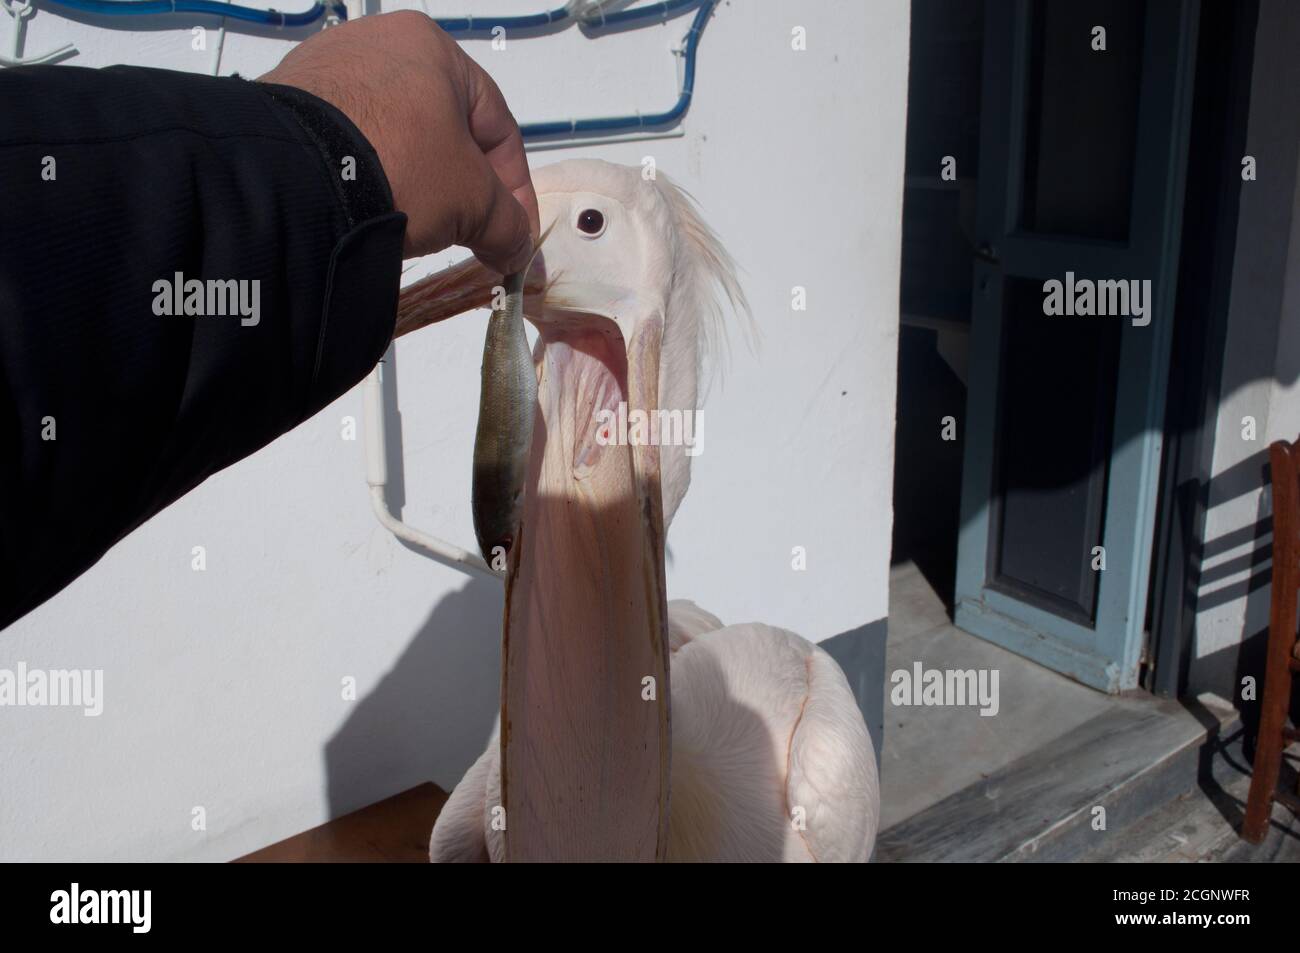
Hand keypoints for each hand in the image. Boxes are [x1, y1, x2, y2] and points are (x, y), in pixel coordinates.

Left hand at [260, 10, 539, 271]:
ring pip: (395, 138)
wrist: (293, 176)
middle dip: (462, 187)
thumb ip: (508, 224)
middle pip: (444, 130)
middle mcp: (377, 43)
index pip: (497, 125)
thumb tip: (516, 251)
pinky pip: (348, 146)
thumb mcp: (473, 201)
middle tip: (470, 234)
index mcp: (432, 45)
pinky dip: (368, 178)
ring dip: (417, 183)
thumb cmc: (402, 166)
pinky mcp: (290, 104)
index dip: (515, 187)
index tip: (513, 233)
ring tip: (418, 225)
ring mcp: (325, 69)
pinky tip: (369, 209)